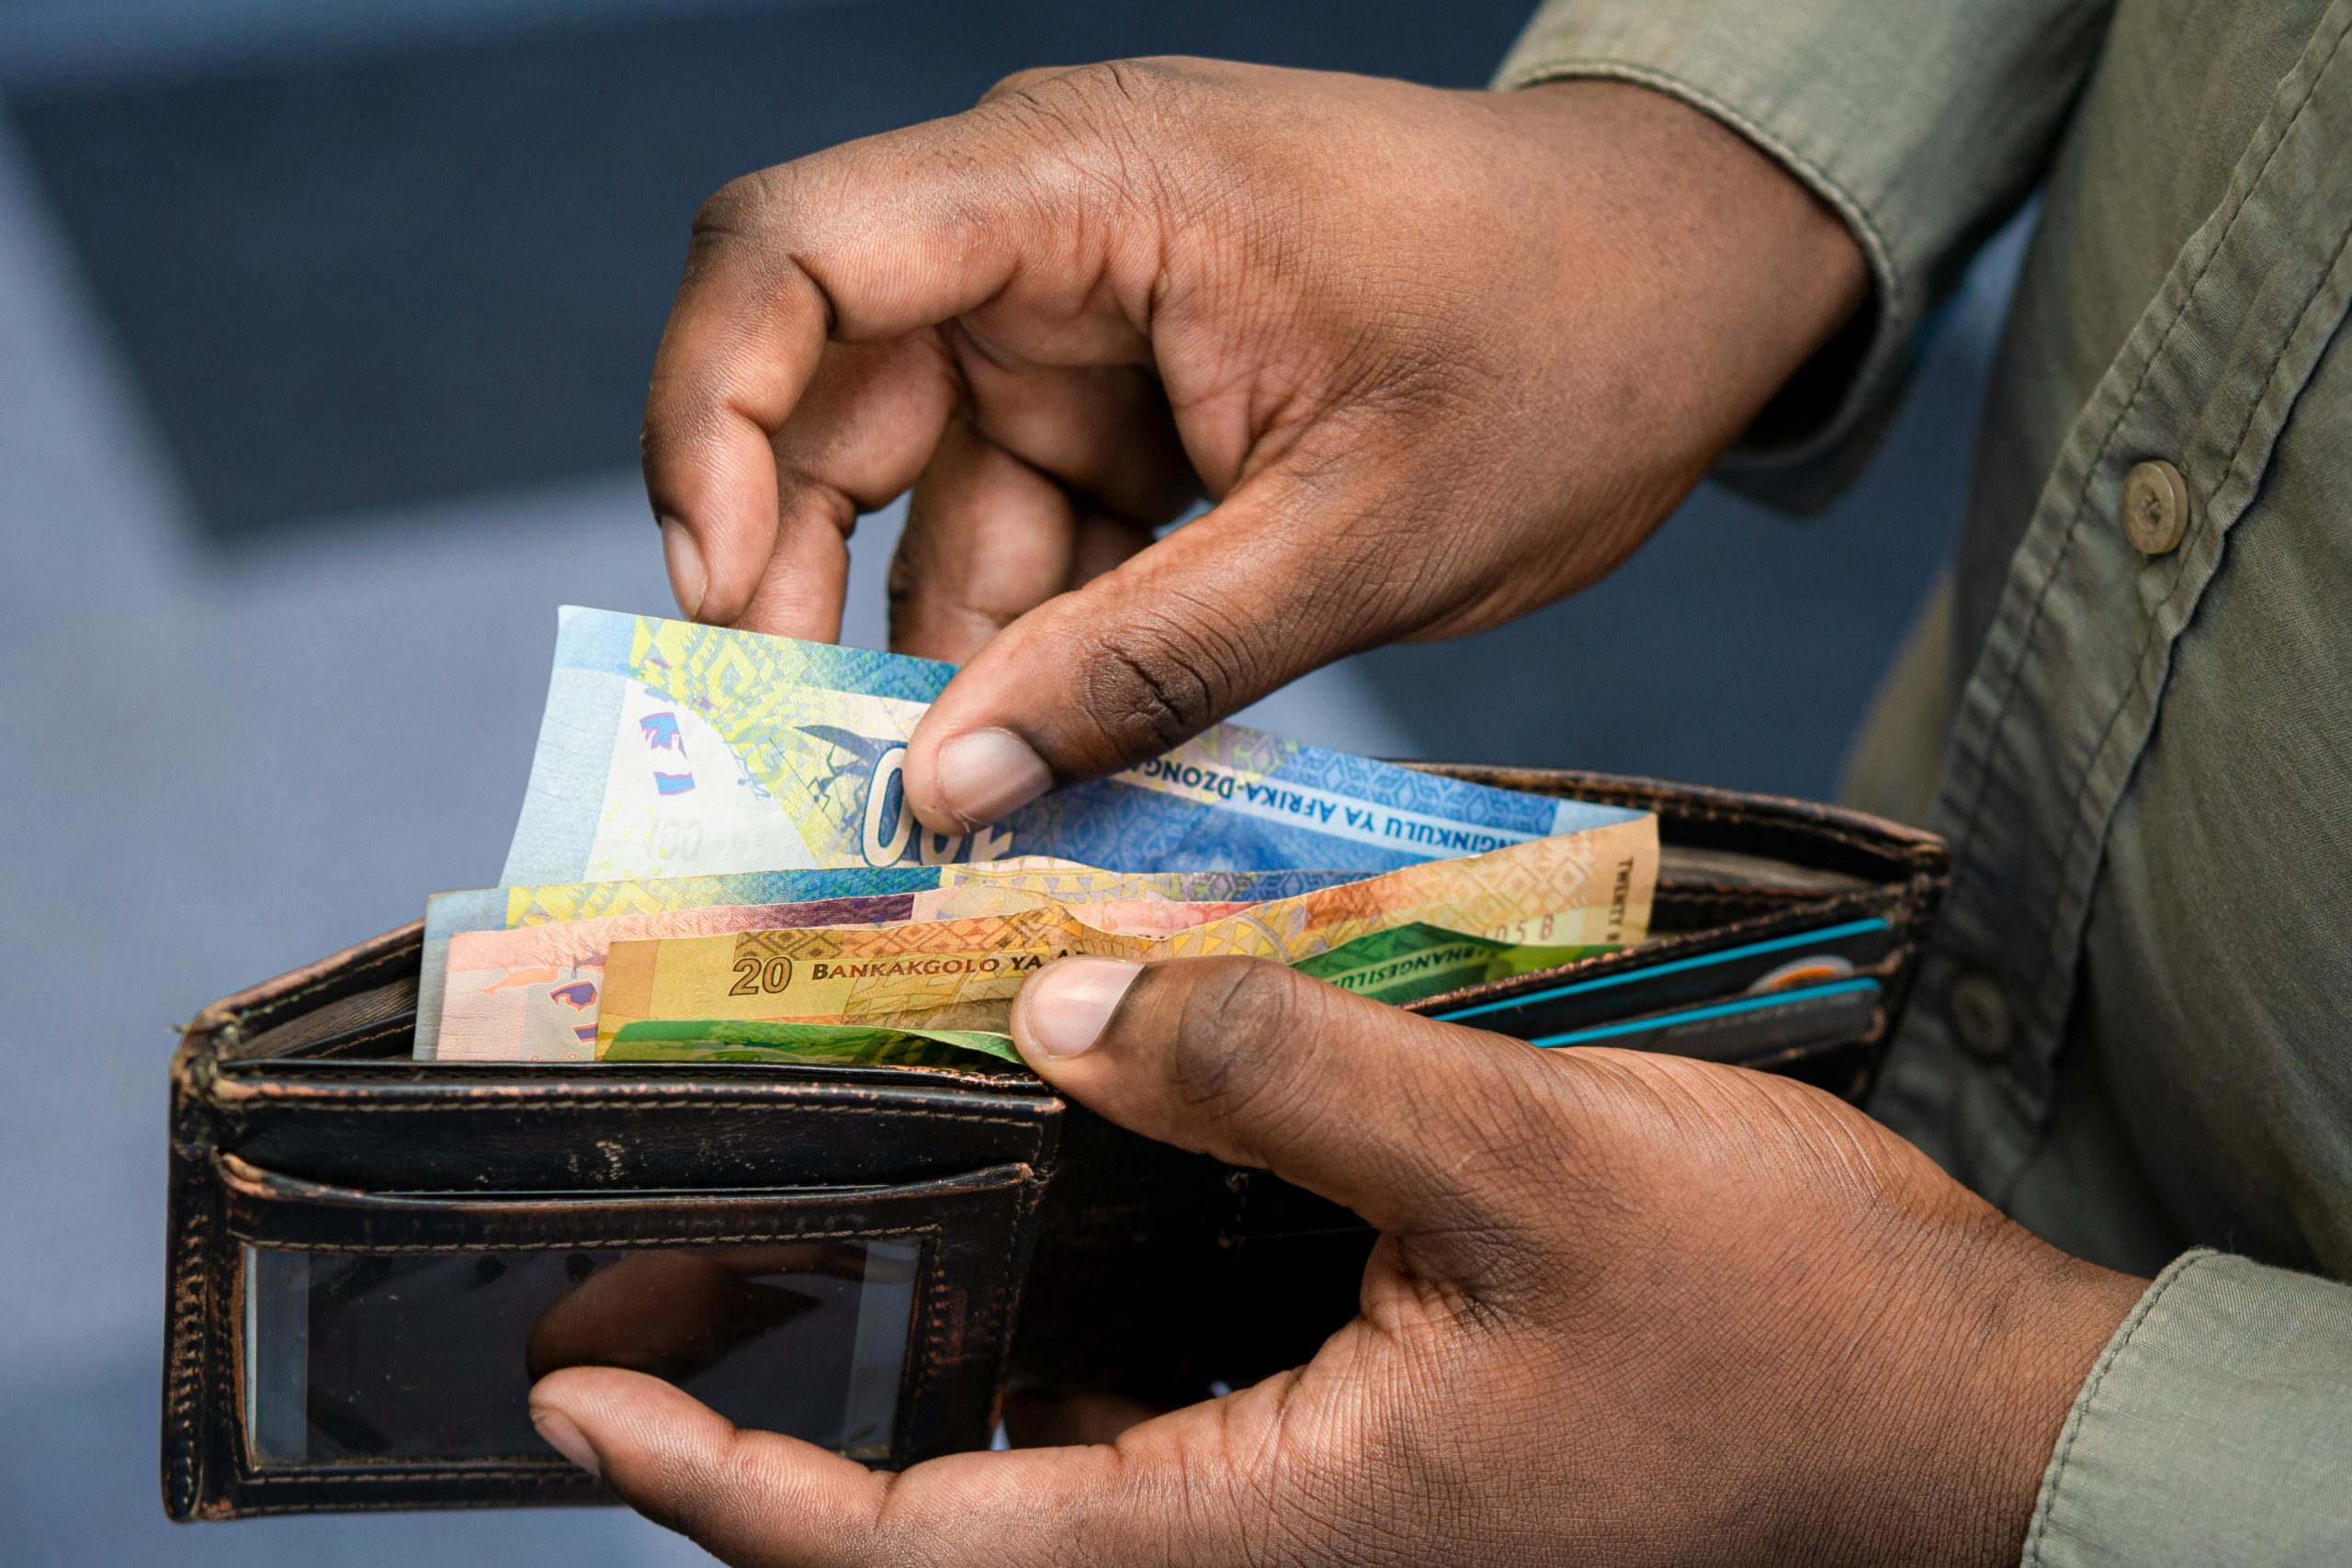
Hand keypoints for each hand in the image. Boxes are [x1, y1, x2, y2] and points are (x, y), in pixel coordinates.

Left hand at [530, 957, 2141, 1565]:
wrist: (1963, 1416)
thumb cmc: (1783, 1327)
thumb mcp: (1530, 1165)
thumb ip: (1279, 1072)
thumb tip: (1065, 1007)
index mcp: (1267, 1526)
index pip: (923, 1552)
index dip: (729, 1490)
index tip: (576, 1408)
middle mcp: (1261, 1530)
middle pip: (950, 1502)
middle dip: (780, 1406)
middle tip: (656, 1273)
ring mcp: (1313, 1484)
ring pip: (1047, 1434)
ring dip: (917, 1333)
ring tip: (811, 1193)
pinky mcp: (1365, 1418)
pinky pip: (1162, 1370)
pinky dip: (1069, 1279)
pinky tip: (1042, 1157)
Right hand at [641, 61, 1866, 833]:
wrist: (1701, 269)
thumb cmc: (1568, 343)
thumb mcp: (1360, 535)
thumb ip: (1141, 665)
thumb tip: (946, 786)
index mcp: (1089, 186)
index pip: (793, 252)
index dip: (710, 423)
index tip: (718, 610)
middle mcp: (1052, 229)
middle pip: (834, 397)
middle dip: (809, 589)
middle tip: (829, 777)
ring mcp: (1091, 313)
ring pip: (935, 493)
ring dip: (947, 650)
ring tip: (958, 811)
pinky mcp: (1139, 391)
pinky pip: (1034, 521)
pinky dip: (1041, 636)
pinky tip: (1053, 756)